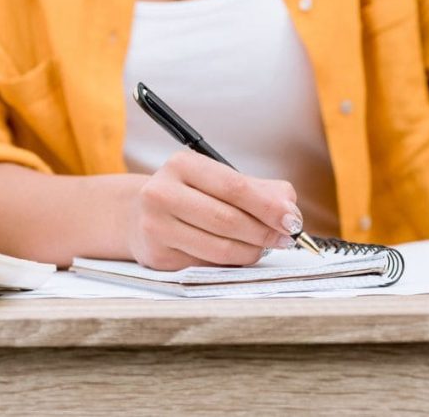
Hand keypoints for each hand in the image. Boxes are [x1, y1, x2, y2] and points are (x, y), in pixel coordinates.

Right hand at [126, 150, 301, 269]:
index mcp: (182, 165)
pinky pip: (207, 264)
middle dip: (264, 232)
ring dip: (251, 250)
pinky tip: (238, 253)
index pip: (234, 187)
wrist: (136, 214)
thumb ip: (257, 188)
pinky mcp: (157, 256)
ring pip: (219, 247)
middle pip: (227, 219)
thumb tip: (289, 205)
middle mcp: (162, 193)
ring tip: (264, 246)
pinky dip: (231, 262)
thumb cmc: (188, 195)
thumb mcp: (216, 180)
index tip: (292, 219)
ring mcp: (156, 227)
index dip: (268, 206)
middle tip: (285, 237)